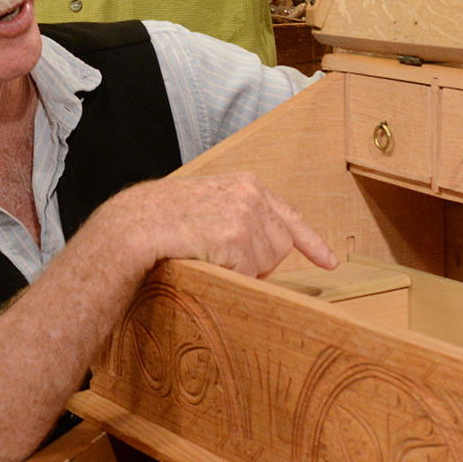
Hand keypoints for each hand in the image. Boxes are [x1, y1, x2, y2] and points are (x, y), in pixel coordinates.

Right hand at [96, 171, 337, 277]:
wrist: (132, 225)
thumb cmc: (162, 220)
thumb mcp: (208, 205)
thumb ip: (239, 216)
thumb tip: (263, 249)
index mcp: (247, 184)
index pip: (289, 217)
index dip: (312, 243)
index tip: (330, 262)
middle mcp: (252, 194)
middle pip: (280, 248)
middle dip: (258, 263)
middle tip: (219, 256)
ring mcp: (245, 214)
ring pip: (265, 264)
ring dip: (241, 271)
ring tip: (206, 254)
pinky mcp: (236, 236)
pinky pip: (248, 274)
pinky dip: (230, 276)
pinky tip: (205, 260)